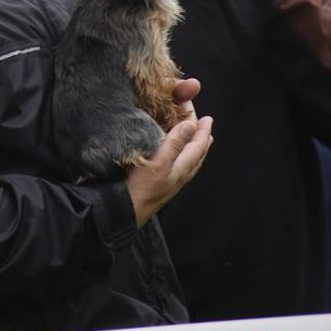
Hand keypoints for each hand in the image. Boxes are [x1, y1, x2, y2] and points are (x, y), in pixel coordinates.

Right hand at [126, 79, 212, 226]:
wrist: (123, 213)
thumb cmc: (140, 189)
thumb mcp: (158, 162)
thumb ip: (174, 144)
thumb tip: (191, 125)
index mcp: (181, 169)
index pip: (198, 146)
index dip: (202, 130)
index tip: (207, 117)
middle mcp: (179, 176)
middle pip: (197, 154)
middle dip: (201, 137)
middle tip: (204, 124)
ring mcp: (170, 182)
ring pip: (189, 161)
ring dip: (193, 147)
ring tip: (195, 138)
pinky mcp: (160, 184)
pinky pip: (178, 165)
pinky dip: (181, 154)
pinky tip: (174, 155)